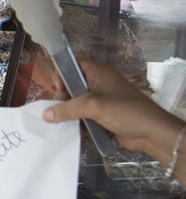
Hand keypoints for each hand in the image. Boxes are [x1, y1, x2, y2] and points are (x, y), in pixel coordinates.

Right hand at [43, 60, 183, 160]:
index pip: (73, 65)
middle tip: (57, 110)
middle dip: (62, 98)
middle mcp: (99, 84)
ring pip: (76, 103)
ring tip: (60, 122)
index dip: (62, 75)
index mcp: (99, 73)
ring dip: (68, 113)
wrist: (151, 133)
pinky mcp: (101, 116)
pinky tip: (69, 130)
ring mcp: (101, 100)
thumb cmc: (126, 111)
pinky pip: (82, 116)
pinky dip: (76, 122)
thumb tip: (46, 114)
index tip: (57, 89)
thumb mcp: (94, 106)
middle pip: (71, 86)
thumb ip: (68, 109)